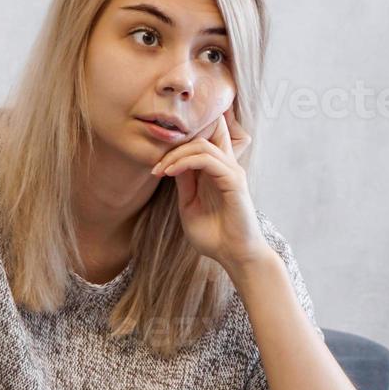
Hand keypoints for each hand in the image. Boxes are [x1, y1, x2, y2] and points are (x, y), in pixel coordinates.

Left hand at [151, 110, 271, 269]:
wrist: (234, 255)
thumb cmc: (214, 236)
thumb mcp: (189, 206)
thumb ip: (184, 183)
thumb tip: (171, 163)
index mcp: (216, 172)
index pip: (205, 140)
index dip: (181, 140)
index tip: (156, 163)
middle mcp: (226, 167)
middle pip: (204, 134)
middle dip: (174, 144)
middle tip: (155, 165)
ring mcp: (231, 172)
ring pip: (201, 144)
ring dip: (176, 154)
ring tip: (160, 170)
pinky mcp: (234, 181)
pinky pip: (207, 160)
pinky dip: (185, 162)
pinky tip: (170, 173)